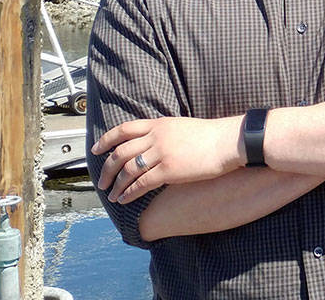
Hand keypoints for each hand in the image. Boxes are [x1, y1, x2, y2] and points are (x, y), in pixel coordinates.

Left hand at [92, 115, 242, 203]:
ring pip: (128, 170)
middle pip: (120, 153)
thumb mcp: (182, 127)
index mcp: (159, 124)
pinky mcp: (169, 170)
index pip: (123, 130)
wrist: (229, 141)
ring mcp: (161, 153)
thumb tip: (153, 143)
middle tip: (101, 182)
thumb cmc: (212, 136)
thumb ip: (165, 133)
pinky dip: (129, 192)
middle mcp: (156, 137)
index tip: (95, 150)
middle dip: (107, 169)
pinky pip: (141, 183)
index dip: (106, 141)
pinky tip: (125, 199)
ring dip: (116, 185)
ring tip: (112, 195)